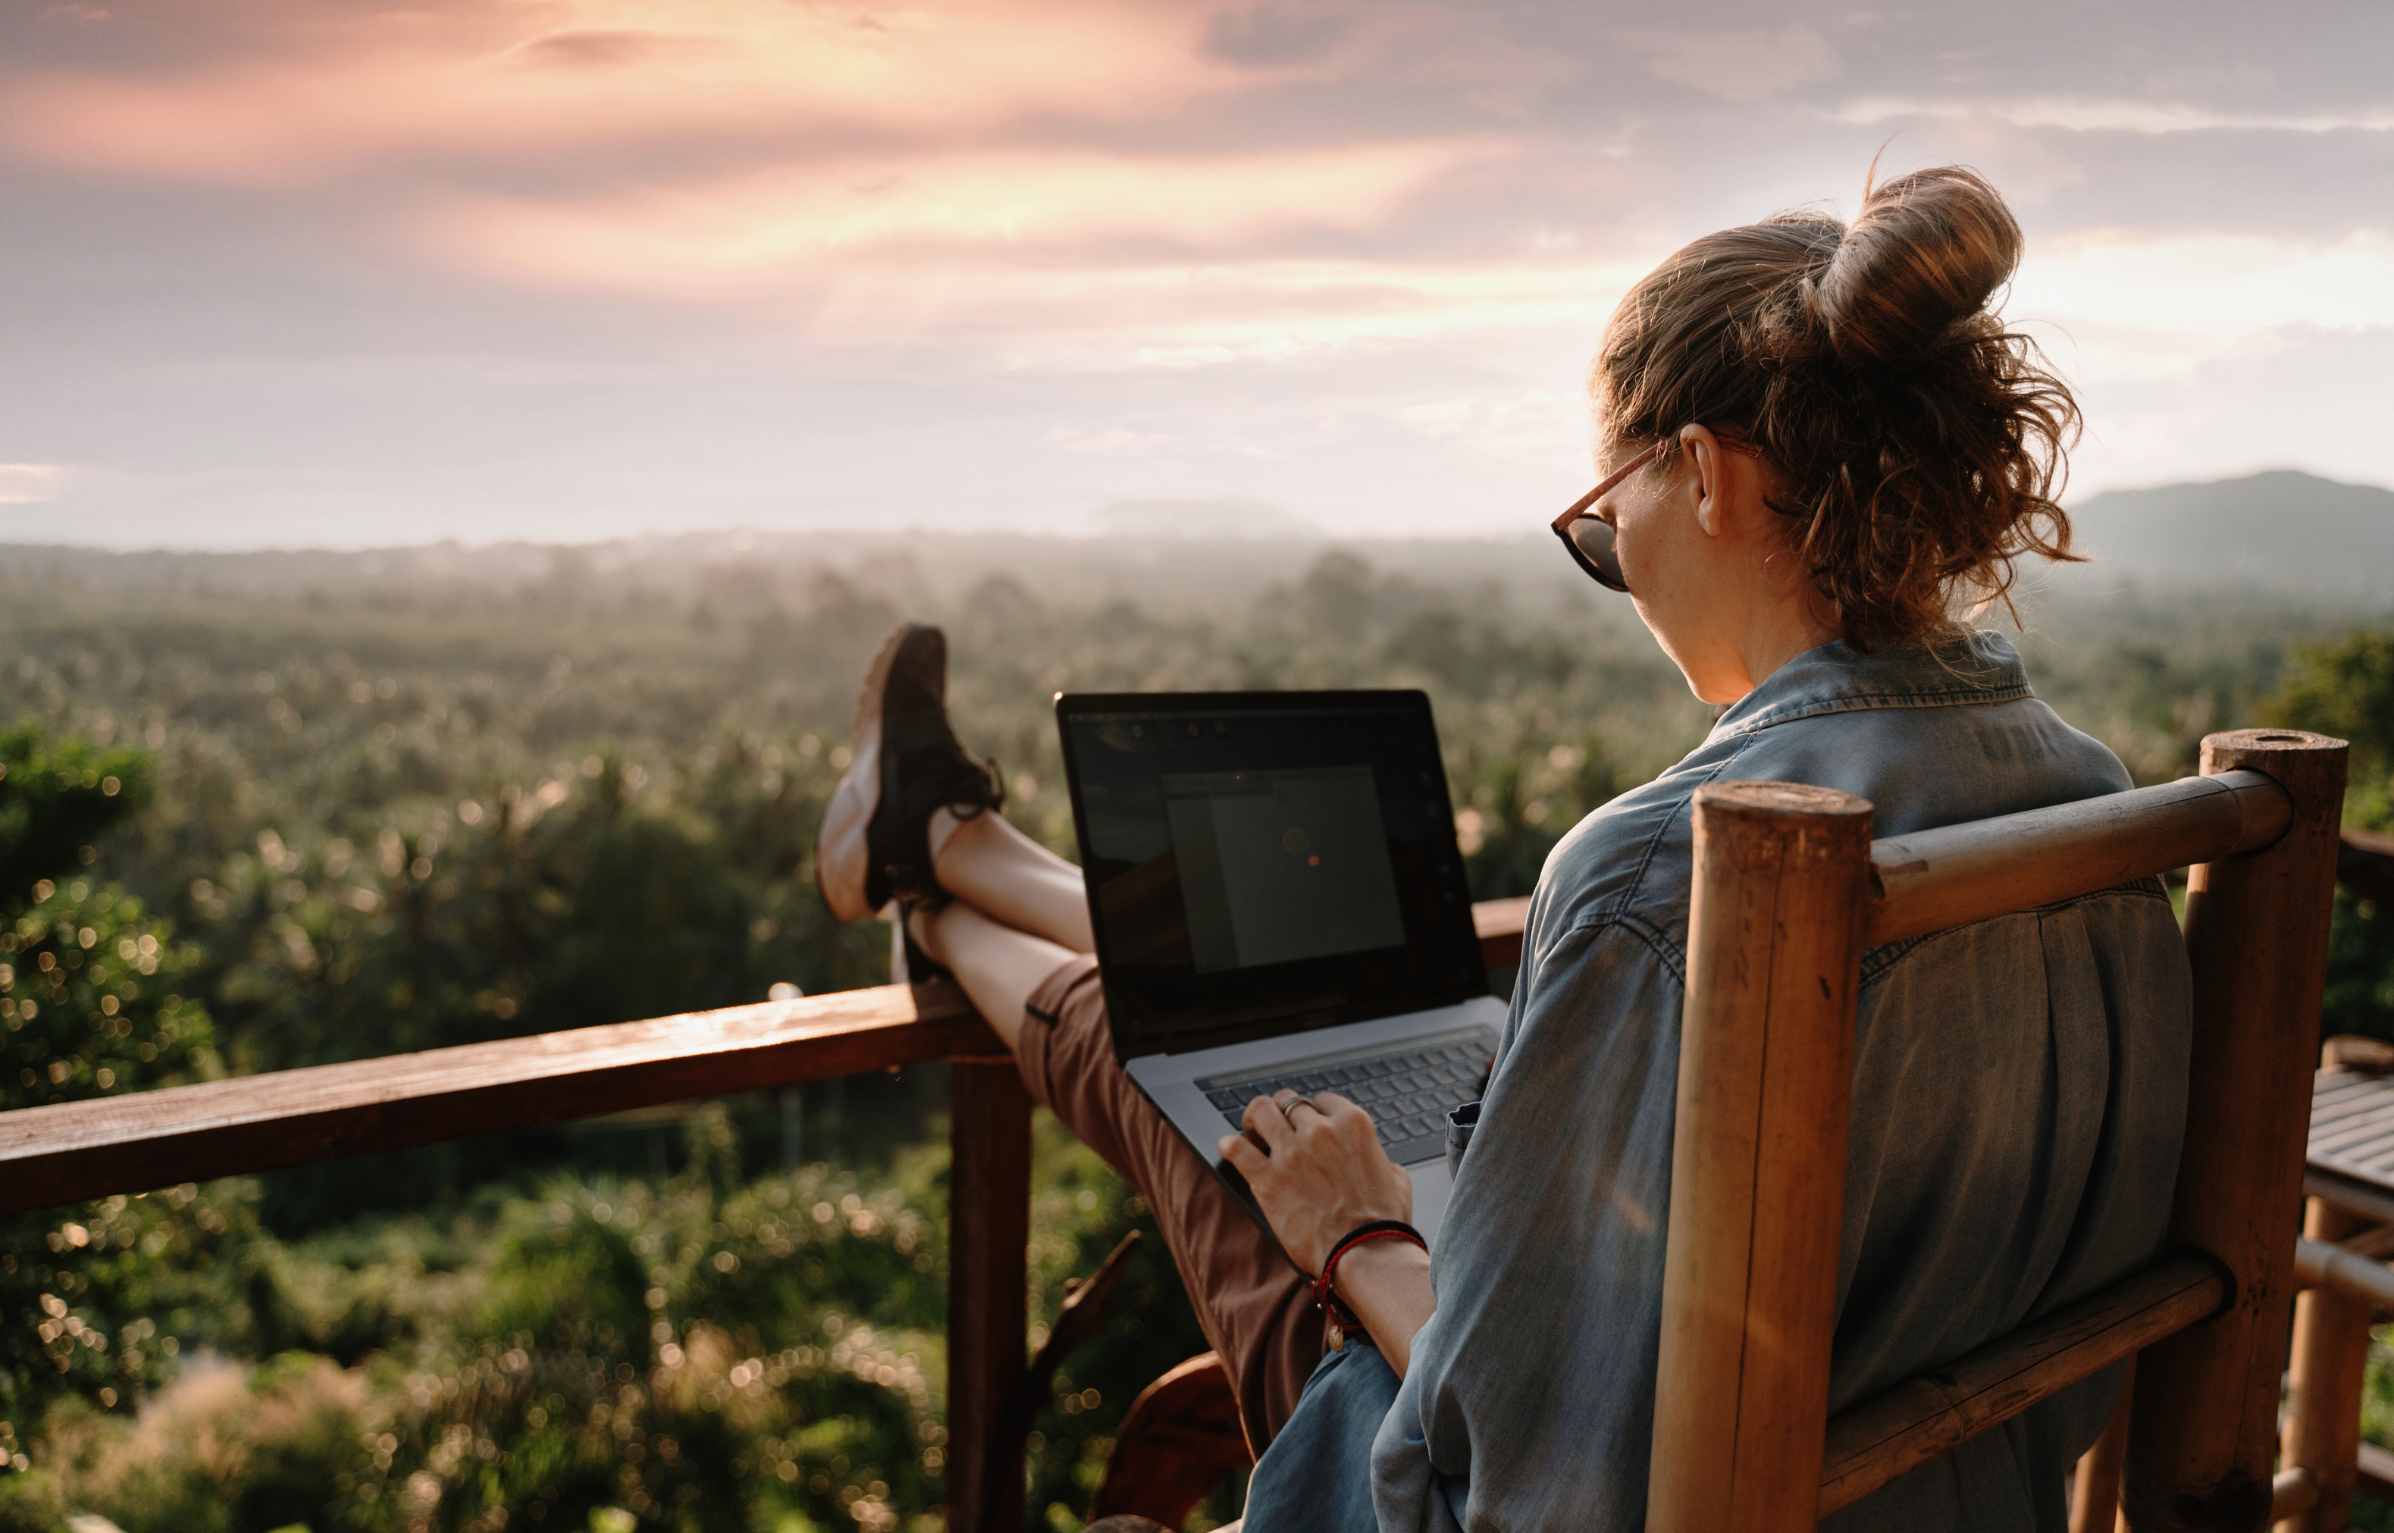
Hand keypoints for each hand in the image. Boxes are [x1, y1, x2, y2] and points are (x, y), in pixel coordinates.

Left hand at [1218, 1089, 1412, 1275]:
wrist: (1366, 1253)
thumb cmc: (1383, 1222)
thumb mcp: (1395, 1177)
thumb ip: (1377, 1156)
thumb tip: (1371, 1157)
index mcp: (1352, 1125)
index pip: (1323, 1100)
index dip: (1314, 1111)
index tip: (1308, 1121)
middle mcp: (1319, 1131)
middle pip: (1289, 1102)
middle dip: (1283, 1111)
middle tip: (1277, 1123)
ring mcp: (1291, 1152)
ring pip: (1261, 1112)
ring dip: (1255, 1118)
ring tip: (1251, 1128)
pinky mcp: (1267, 1178)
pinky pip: (1237, 1149)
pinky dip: (1230, 1146)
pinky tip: (1229, 1148)